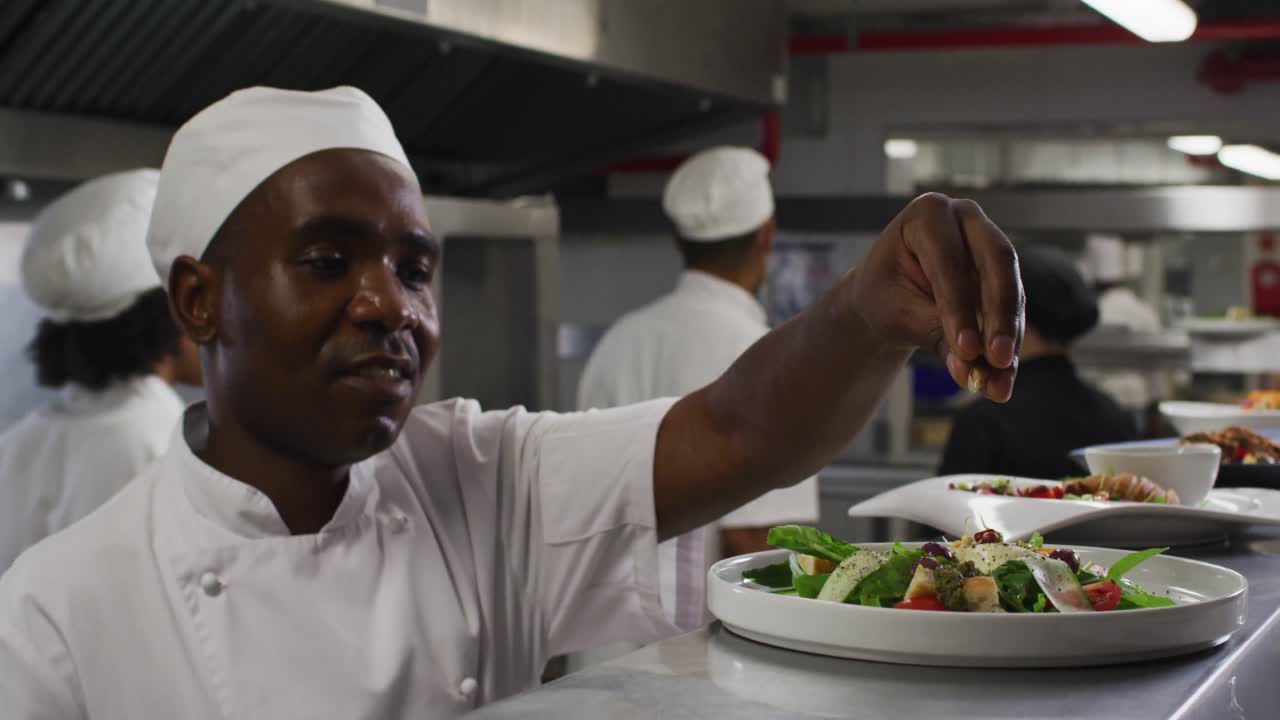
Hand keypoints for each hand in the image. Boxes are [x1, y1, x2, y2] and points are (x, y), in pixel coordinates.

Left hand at [844, 193, 1023, 401]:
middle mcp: (967, 221)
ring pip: (1011, 290)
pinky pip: (1013, 310)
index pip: (949, 262)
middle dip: (999, 317)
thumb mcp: (894, 310)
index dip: (959, 307)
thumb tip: (968, 368)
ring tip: (999, 380)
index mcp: (929, 214)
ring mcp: (990, 245)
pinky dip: (1007, 345)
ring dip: (1008, 338)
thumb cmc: (883, 293)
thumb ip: (931, 332)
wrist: (886, 295)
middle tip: (997, 359)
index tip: (966, 348)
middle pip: (996, 264)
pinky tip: (1001, 378)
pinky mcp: (1004, 276)